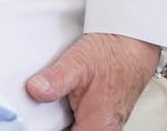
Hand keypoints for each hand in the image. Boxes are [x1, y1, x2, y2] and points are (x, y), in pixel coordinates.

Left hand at [26, 33, 159, 129]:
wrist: (132, 44)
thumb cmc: (112, 54)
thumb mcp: (77, 62)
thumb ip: (56, 79)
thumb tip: (35, 90)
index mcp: (98, 126)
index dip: (49, 130)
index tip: (33, 123)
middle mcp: (105, 129)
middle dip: (54, 126)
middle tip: (38, 115)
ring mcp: (107, 123)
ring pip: (78, 129)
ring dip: (63, 122)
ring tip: (49, 108)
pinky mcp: (105, 115)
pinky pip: (83, 123)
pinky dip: (71, 118)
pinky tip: (62, 105)